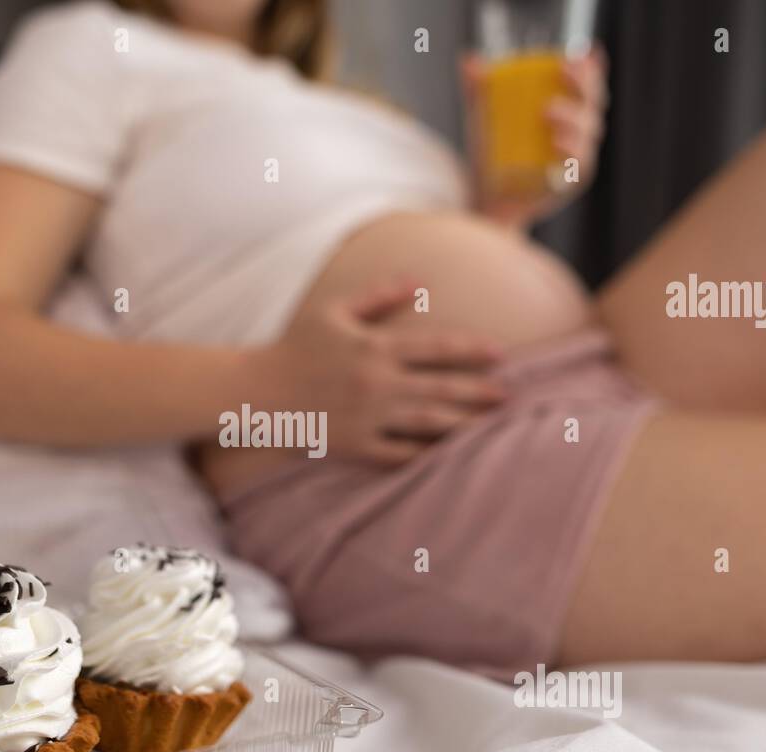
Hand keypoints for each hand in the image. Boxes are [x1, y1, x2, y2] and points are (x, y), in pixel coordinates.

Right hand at [252, 280, 504, 465]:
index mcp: (374, 347)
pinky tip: (446, 457)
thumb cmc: (294, 347)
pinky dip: (423, 456)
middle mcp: (376, 383)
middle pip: (440, 387)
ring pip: (426, 422)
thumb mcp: (333, 311)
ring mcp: (367, 417)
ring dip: (461, 424)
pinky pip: (398, 454)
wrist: (256, 393)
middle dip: (479, 392)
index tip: (500, 354)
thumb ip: (377, 296)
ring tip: (489, 427)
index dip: (471, 349)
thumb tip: (416, 280)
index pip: (435, 346)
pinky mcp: (355, 445)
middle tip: (509, 397)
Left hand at [462, 46, 608, 227]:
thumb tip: (470, 63)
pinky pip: (579, 163)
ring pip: (589, 131)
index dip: (587, 68)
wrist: (485, 199)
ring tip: (547, 111)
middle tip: (562, 70)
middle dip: (583, 82)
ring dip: (573, 117)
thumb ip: (478, 91)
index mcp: (565, 111)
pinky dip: (572, 150)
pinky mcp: (571, 181)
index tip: (573, 54)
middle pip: (593, 102)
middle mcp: (577, 132)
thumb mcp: (483, 121)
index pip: (584, 84)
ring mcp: (576, 157)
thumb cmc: (491, 157)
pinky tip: (557, 142)